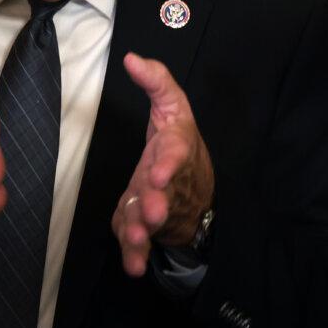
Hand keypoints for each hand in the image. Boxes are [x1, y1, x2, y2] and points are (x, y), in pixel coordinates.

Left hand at [111, 53, 213, 276]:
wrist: (195, 188)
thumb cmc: (177, 142)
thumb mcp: (172, 107)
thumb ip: (155, 82)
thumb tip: (132, 59)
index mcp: (175, 150)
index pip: (174, 154)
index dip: (167, 165)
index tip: (157, 173)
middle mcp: (169, 181)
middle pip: (163, 193)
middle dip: (156, 202)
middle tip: (149, 212)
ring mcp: (159, 205)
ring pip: (151, 220)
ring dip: (143, 230)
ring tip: (135, 237)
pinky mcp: (147, 226)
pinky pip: (142, 242)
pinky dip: (137, 255)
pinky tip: (132, 267)